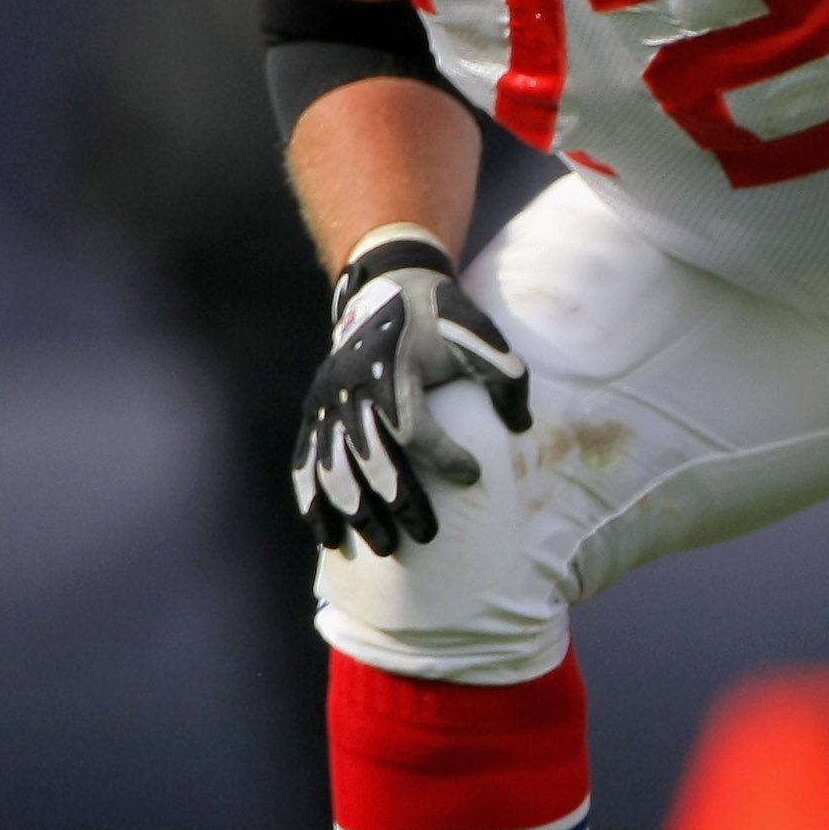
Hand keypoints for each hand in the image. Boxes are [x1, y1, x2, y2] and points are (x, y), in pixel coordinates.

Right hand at [294, 230, 531, 556]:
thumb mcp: (477, 332)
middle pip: (372, 457)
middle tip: (425, 535)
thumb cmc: (440, 316)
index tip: (473, 476)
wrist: (386, 284)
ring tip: (383, 545)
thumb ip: (503, 375)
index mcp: (392, 370)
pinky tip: (327, 535)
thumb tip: (521, 425)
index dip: (443, 457)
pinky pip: (307, 462)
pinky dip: (313, 501)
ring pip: (336, 467)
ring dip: (357, 511)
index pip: (415, 429)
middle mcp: (354, 389)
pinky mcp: (316, 410)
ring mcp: (329, 402)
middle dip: (398, 501)